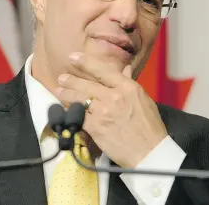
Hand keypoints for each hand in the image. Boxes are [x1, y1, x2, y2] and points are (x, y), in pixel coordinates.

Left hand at [55, 52, 167, 167]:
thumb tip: (125, 68)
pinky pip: (78, 116)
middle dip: (71, 80)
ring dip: (66, 94)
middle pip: (87, 85)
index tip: (73, 56)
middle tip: (61, 78)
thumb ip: (130, 82)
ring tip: (58, 91)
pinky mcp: (95, 128)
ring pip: (79, 99)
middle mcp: (113, 97)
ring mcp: (103, 112)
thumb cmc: (150, 126)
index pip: (103, 70)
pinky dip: (70, 111)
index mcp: (127, 88)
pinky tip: (65, 109)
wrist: (150, 152)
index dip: (85, 62)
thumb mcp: (143, 99)